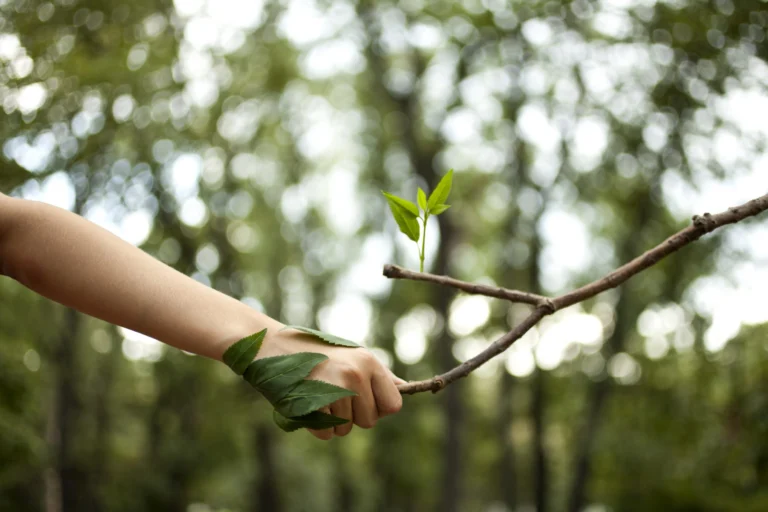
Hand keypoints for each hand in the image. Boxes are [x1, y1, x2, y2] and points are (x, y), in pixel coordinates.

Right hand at [257, 326, 404, 439]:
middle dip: (353, 415)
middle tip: (334, 394)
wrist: (273, 345)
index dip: (378, 408)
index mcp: (368, 362)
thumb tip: (405, 388)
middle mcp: (355, 374)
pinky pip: (326, 433)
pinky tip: (307, 404)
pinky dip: (317, 426)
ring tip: (318, 394)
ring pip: (346, 429)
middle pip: (369, 421)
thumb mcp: (351, 355)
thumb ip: (377, 374)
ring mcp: (334, 388)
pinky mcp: (313, 402)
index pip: (393, 405)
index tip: (363, 401)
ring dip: (333, 420)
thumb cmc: (316, 352)